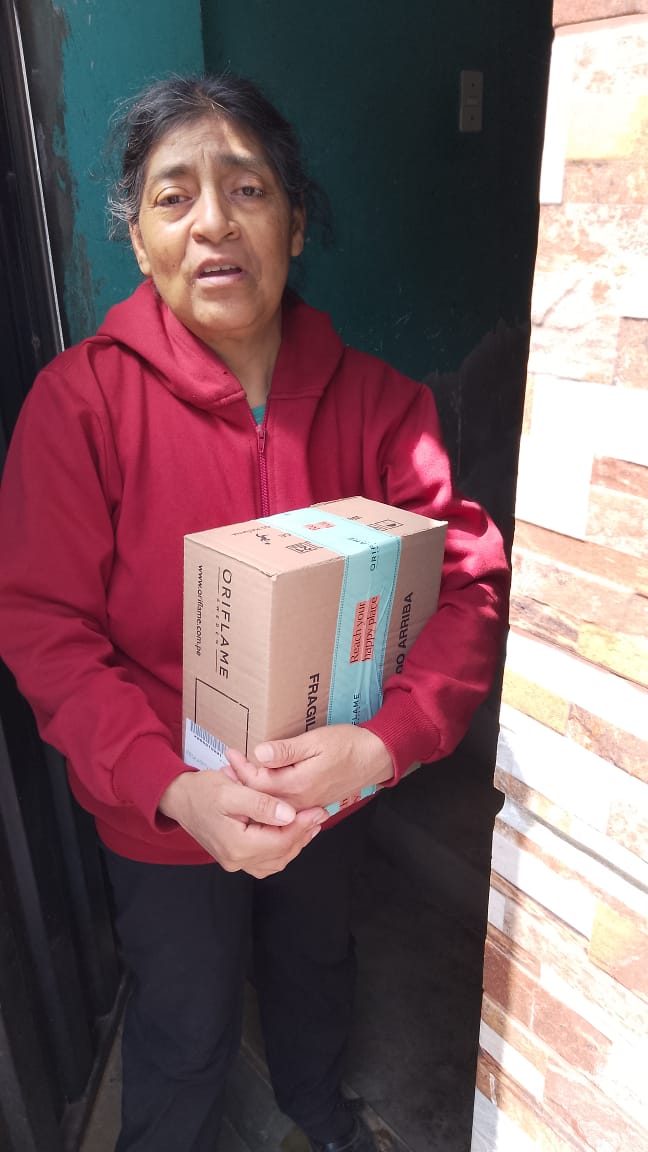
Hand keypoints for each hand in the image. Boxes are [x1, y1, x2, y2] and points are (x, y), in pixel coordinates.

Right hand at [158, 770, 326, 877]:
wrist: (178, 798)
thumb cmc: (202, 791)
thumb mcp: (232, 790)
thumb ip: (261, 804)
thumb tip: (289, 815)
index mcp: (236, 845)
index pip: (280, 842)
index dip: (302, 826)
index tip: (317, 810)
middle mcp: (236, 860)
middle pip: (281, 854)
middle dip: (303, 834)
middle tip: (319, 814)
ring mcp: (235, 862)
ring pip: (276, 860)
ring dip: (295, 842)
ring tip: (309, 822)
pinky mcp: (235, 858)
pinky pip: (265, 860)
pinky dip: (281, 847)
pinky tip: (289, 831)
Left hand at [226, 725, 393, 812]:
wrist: (375, 758)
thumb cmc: (348, 745)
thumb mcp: (316, 741)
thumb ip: (287, 751)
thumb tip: (259, 754)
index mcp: (298, 784)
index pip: (258, 782)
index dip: (240, 769)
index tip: (229, 754)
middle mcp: (300, 800)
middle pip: (260, 798)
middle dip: (240, 783)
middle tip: (223, 769)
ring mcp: (306, 804)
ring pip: (270, 804)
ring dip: (251, 791)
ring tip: (235, 777)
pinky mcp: (311, 802)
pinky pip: (282, 805)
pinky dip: (267, 796)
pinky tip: (260, 786)